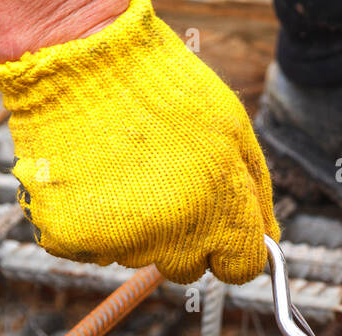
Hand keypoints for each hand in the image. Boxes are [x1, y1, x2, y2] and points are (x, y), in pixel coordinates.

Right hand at [0, 0, 278, 283]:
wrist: (80, 61)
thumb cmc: (162, 88)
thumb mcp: (232, 129)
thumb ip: (255, 192)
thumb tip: (268, 240)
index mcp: (221, 214)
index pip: (241, 269)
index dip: (230, 249)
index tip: (217, 228)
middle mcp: (175, 237)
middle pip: (188, 269)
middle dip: (182, 239)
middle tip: (161, 186)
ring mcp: (122, 242)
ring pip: (139, 256)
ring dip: (135, 225)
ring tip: (123, 168)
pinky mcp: (73, 238)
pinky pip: (92, 247)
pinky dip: (91, 222)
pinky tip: (92, 178)